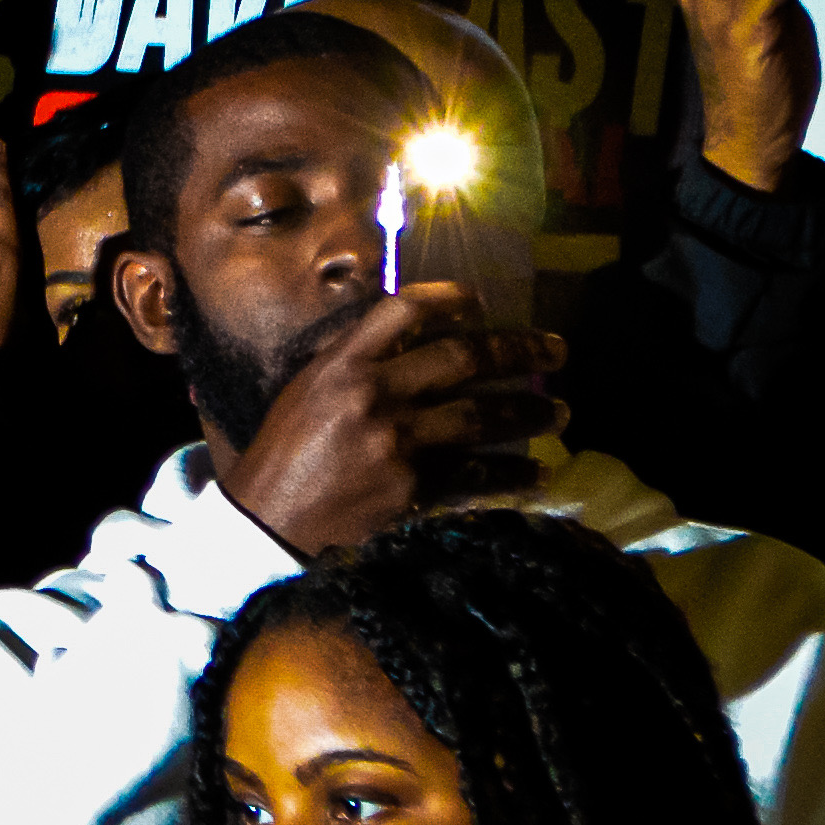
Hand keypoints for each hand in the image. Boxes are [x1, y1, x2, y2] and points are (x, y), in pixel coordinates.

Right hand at [211, 284, 566, 559]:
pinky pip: (475, 475)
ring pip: (482, 416)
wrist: (266, 524)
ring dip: (529, 412)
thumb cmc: (283, 455)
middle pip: (463, 357)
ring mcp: (395, 444)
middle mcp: (372, 395)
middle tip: (558, 351)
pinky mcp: (410, 490)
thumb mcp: (306, 392)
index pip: (404, 311)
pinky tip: (537, 473)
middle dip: (520, 351)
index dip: (451, 300)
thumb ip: (355, 363)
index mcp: (340, 365)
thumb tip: (415, 340)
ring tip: (559, 412)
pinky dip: (512, 474)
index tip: (482, 301)